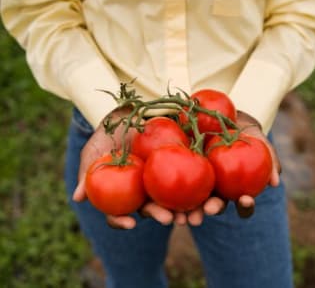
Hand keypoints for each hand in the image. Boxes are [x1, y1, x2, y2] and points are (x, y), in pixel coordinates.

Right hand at [71, 108, 229, 227]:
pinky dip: (209, 184)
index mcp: (129, 192)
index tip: (130, 223)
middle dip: (166, 216)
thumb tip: (78, 198)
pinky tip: (218, 190)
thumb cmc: (111, 131)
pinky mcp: (189, 162)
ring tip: (202, 212)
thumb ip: (88, 170)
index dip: (124, 220)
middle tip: (173, 219)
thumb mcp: (96, 147)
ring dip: (194, 208)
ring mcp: (170, 178)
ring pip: (182, 198)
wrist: (134, 110)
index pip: (124, 212)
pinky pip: (199, 174)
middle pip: (158, 209)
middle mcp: (151, 190)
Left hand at [173, 110, 281, 221]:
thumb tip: (275, 183)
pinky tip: (159, 196)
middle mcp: (216, 190)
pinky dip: (165, 193)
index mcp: (236, 188)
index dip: (245, 205)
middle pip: (213, 206)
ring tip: (179, 216)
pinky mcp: (179, 169)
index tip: (245, 199)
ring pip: (190, 201)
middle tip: (205, 212)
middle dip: (207, 212)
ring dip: (184, 210)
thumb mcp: (259, 140)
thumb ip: (269, 157)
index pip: (243, 203)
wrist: (221, 114)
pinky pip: (171, 183)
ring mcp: (197, 181)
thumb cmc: (244, 131)